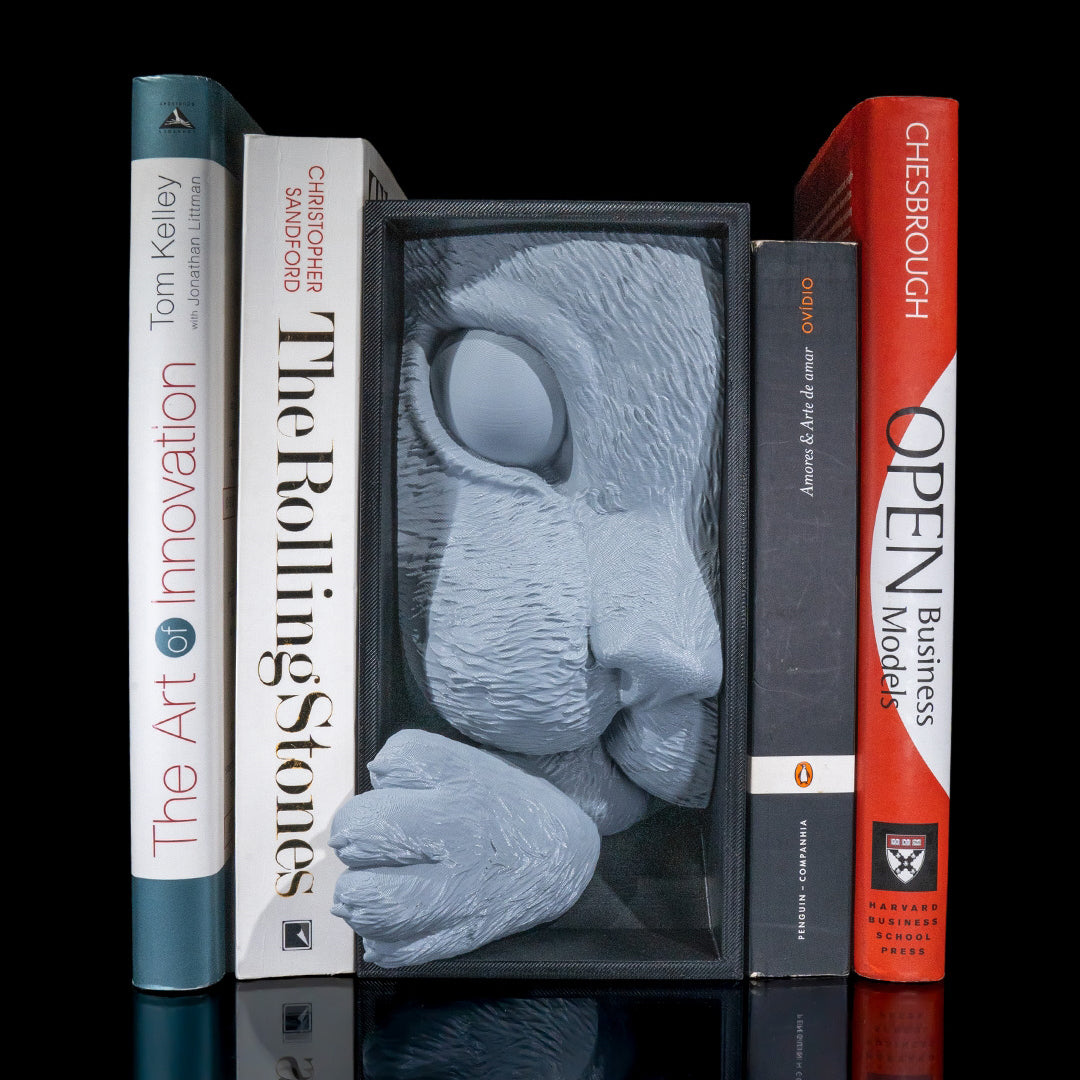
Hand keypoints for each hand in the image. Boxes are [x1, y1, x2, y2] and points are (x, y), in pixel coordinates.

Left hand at [331, 729, 600, 967]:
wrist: (559, 858)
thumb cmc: (500, 805)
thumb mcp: (467, 764)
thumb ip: (415, 758)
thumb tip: (374, 774)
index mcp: (463, 789)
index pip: (391, 767)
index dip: (378, 781)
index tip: (390, 793)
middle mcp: (460, 839)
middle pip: (363, 832)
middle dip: (353, 837)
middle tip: (368, 843)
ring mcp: (458, 894)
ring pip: (370, 900)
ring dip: (357, 892)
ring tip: (370, 884)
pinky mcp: (457, 939)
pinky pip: (392, 949)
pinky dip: (380, 937)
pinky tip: (393, 918)